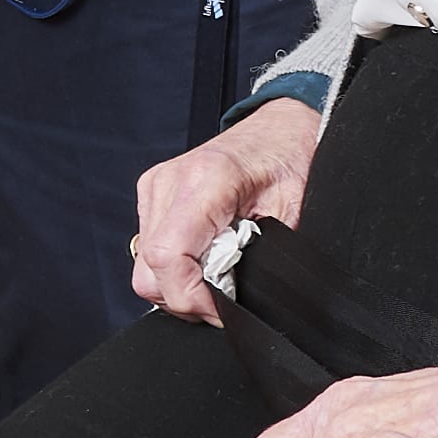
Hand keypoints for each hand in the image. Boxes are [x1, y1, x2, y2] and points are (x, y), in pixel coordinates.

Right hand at [131, 95, 322, 322]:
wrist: (280, 128)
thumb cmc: (289, 160)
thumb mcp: (292, 213)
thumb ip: (264, 257)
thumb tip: (245, 302)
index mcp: (206, 180)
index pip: (168, 257)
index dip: (190, 298)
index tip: (221, 310)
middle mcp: (170, 181)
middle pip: (149, 272)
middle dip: (185, 298)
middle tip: (223, 298)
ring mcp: (156, 187)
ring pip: (145, 267)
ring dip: (179, 283)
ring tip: (220, 273)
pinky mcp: (153, 194)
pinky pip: (149, 250)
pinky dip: (175, 266)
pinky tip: (206, 257)